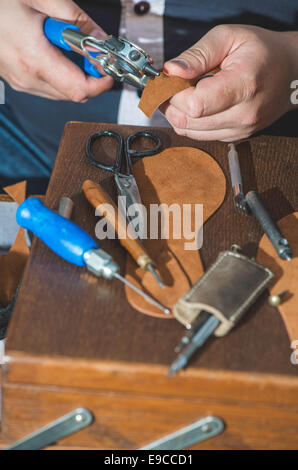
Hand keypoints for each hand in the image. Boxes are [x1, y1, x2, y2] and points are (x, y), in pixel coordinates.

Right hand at [0, 0, 112, 100]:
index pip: (80, 89)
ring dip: (73, 75)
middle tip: (92, 53)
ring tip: (66, 46)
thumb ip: (76, 19)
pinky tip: (51, 51)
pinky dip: (58, 73)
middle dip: (90, 77)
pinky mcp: (15, 81)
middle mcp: (26, 77)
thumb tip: (100, 39)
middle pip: (73, 94)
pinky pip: (46, 87)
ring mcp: (19, 82)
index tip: (109, 68)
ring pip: (61, 93)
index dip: (101, 82)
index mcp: (34, 58)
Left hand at [163, 25, 297, 140]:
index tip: (170, 81)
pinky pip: (201, 136)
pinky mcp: (236, 136)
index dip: (174, 94)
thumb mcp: (229, 37)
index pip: (194, 105)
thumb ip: (197, 55)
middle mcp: (244, 114)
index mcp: (244, 85)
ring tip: (184, 94)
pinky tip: (197, 104)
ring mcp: (241, 129)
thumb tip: (171, 71)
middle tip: (172, 87)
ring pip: (191, 133)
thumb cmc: (262, 51)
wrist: (291, 72)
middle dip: (171, 104)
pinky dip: (192, 122)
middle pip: (189, 122)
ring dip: (179, 115)